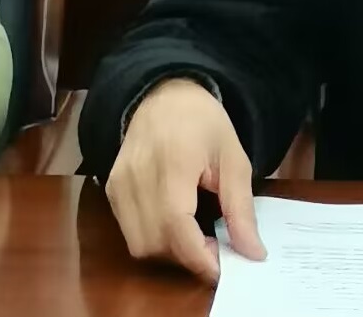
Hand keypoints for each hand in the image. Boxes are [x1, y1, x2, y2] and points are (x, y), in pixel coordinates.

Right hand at [105, 77, 265, 281]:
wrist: (165, 94)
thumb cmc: (204, 122)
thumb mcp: (234, 159)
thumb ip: (241, 208)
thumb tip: (252, 252)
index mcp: (173, 163)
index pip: (177, 226)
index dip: (199, 257)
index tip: (224, 268)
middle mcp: (137, 177)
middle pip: (156, 242)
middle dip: (188, 256)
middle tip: (216, 247)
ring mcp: (118, 184)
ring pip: (139, 244)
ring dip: (170, 252)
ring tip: (198, 236)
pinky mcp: (110, 190)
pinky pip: (129, 231)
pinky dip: (154, 238)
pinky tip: (176, 223)